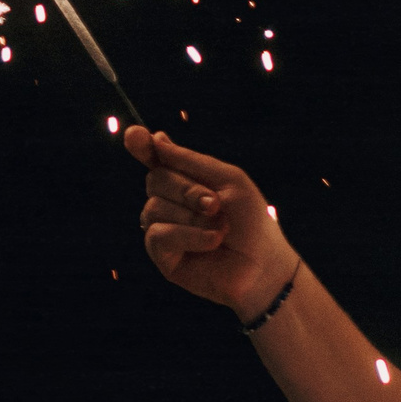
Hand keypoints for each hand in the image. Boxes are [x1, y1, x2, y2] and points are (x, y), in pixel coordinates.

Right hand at [126, 129, 300, 321]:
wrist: (264, 265)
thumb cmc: (251, 222)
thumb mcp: (229, 181)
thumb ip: (191, 160)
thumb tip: (155, 138)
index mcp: (185, 180)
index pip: (155, 158)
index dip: (142, 146)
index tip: (135, 136)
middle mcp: (169, 201)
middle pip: (155, 179)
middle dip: (186, 189)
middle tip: (216, 205)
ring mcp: (163, 227)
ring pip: (154, 207)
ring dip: (193, 217)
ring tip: (221, 229)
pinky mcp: (162, 255)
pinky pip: (158, 234)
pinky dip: (189, 235)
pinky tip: (213, 242)